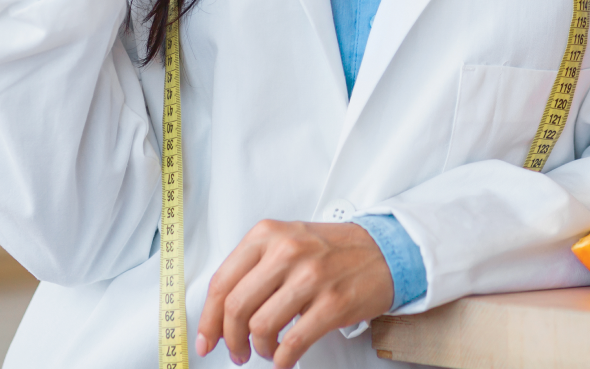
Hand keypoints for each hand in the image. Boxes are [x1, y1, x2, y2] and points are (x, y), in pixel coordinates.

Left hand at [196, 220, 393, 367]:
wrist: (383, 250)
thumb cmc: (332, 250)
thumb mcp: (287, 240)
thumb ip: (253, 267)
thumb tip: (220, 311)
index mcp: (268, 234)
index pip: (222, 283)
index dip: (208, 319)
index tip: (206, 339)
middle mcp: (287, 251)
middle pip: (237, 308)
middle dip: (230, 340)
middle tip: (237, 352)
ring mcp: (311, 277)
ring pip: (260, 327)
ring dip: (259, 349)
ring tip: (267, 350)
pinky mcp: (332, 303)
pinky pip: (292, 343)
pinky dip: (283, 359)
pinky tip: (285, 358)